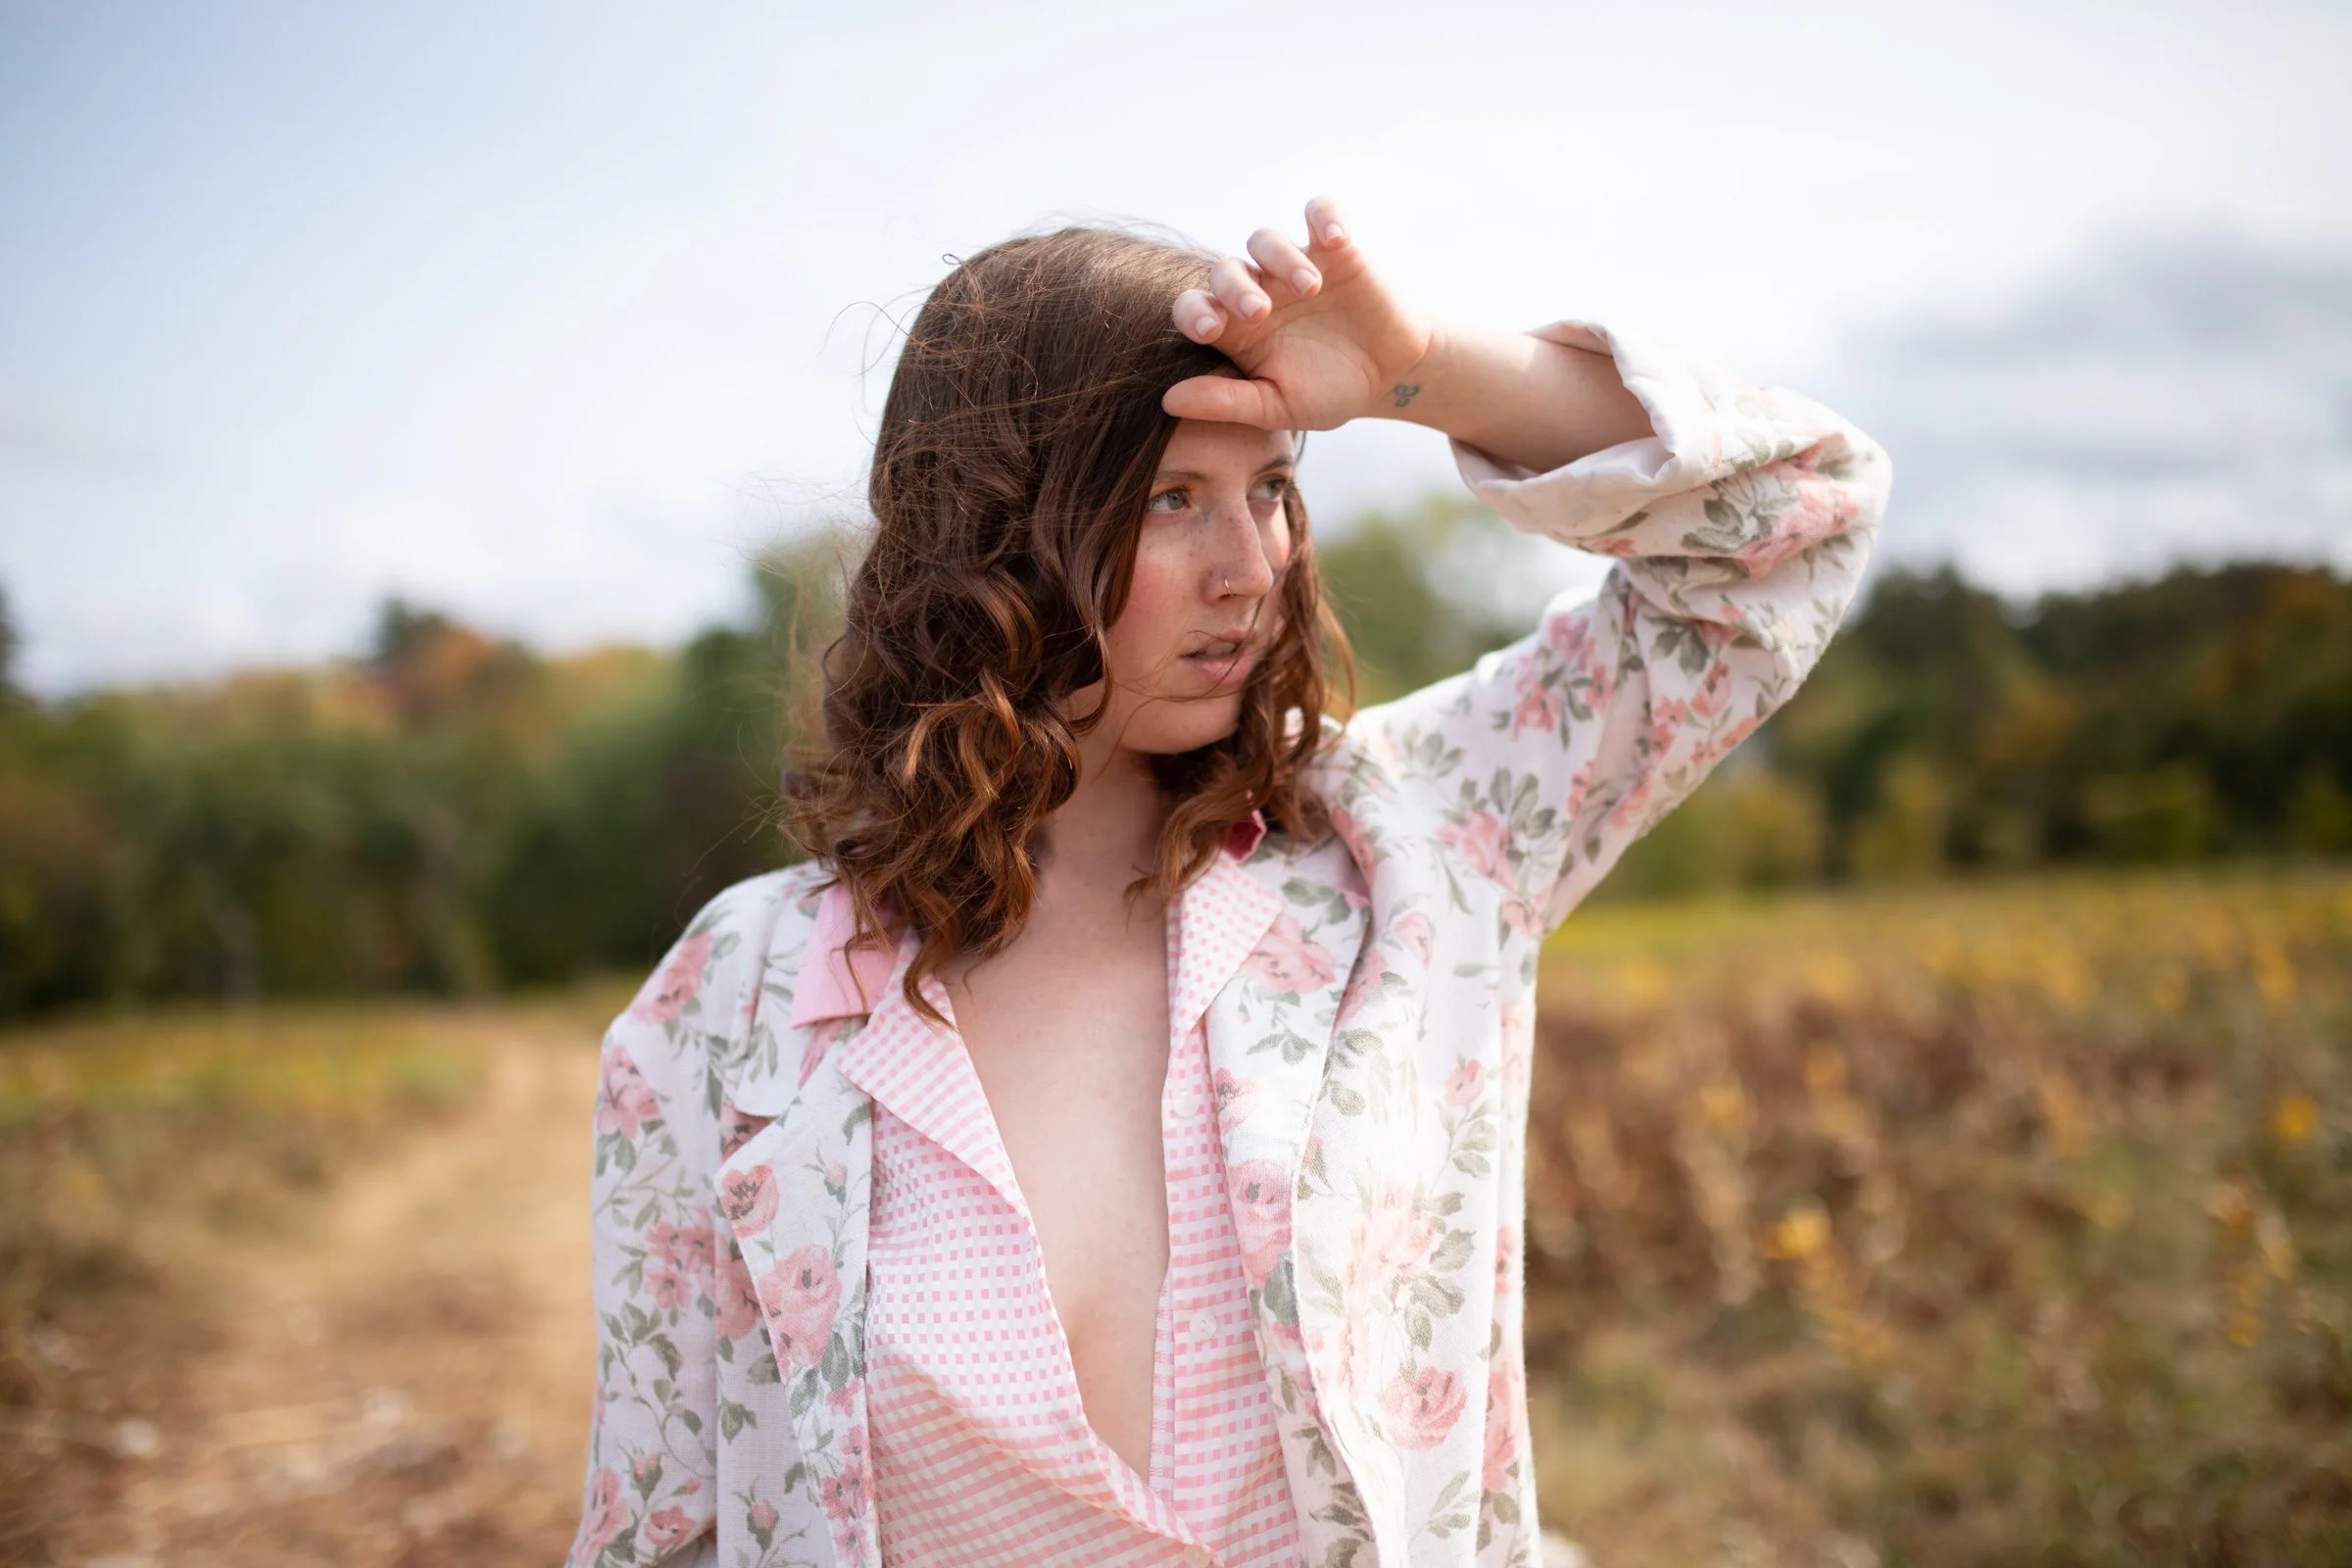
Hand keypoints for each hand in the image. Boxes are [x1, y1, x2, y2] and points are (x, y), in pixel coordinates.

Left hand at [1163, 197, 1431, 431]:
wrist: (1391, 375)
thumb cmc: (1328, 392)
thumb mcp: (1278, 407)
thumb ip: (1226, 402)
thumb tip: (1169, 402)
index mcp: (1235, 329)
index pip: (1194, 307)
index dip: (1193, 312)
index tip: (1210, 330)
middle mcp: (1259, 290)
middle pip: (1225, 270)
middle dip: (1235, 287)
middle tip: (1258, 312)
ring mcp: (1295, 264)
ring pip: (1266, 239)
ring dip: (1282, 258)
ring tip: (1310, 288)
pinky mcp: (1336, 247)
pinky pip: (1321, 211)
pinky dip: (1326, 216)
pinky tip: (1335, 239)